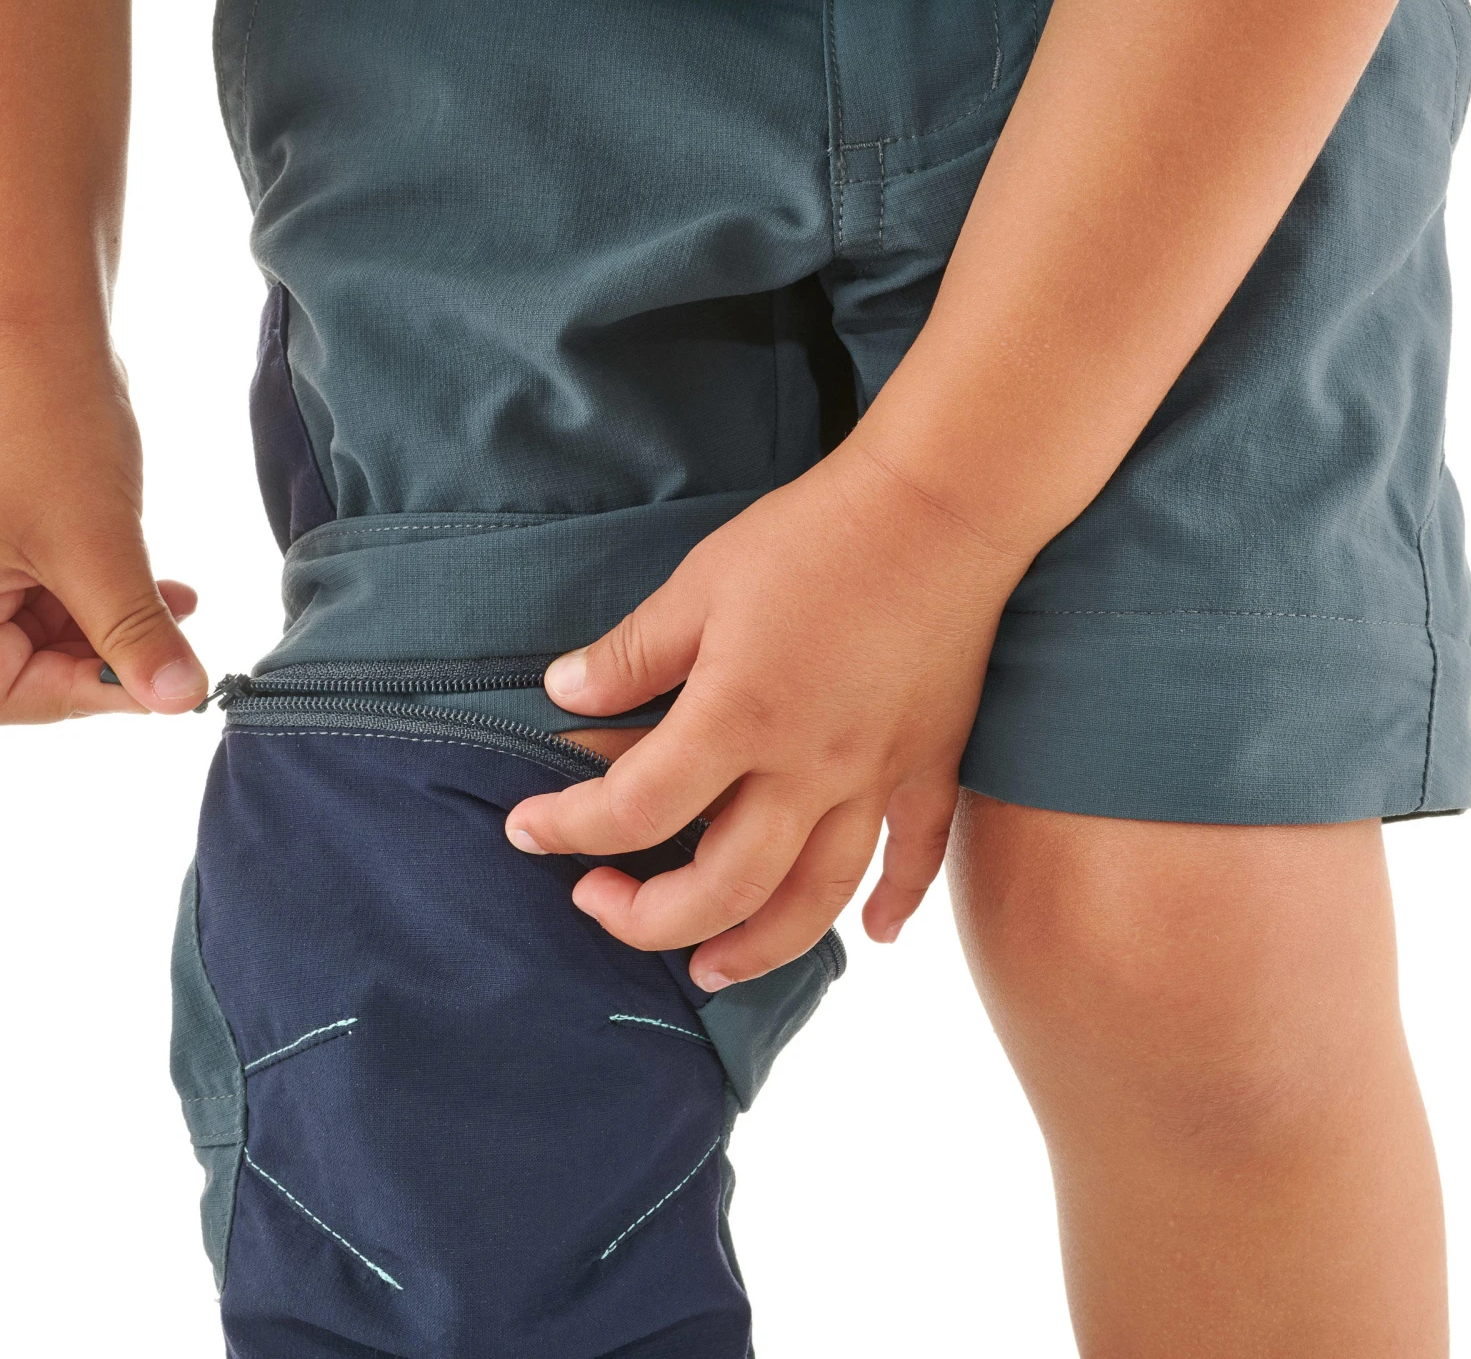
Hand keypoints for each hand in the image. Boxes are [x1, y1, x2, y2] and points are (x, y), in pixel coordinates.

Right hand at [0, 323, 207, 721]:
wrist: (35, 327)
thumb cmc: (44, 425)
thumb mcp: (97, 548)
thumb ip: (133, 634)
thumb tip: (178, 699)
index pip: (8, 696)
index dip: (90, 696)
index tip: (163, 689)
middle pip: (24, 666)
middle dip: (109, 658)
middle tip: (178, 653)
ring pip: (42, 628)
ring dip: (117, 625)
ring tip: (182, 608)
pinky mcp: (1, 532)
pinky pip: (46, 586)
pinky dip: (104, 591)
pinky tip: (166, 589)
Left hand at [504, 440, 1027, 989]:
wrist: (941, 504)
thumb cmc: (815, 536)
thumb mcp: (701, 582)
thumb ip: (631, 653)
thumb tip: (562, 696)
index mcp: (739, 719)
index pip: (634, 808)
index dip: (567, 828)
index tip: (526, 830)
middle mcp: (807, 770)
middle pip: (722, 888)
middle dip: (648, 918)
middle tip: (601, 906)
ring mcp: (875, 777)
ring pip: (814, 900)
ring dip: (756, 947)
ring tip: (711, 969)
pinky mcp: (930, 763)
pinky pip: (918, 855)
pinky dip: (899, 903)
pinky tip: (877, 934)